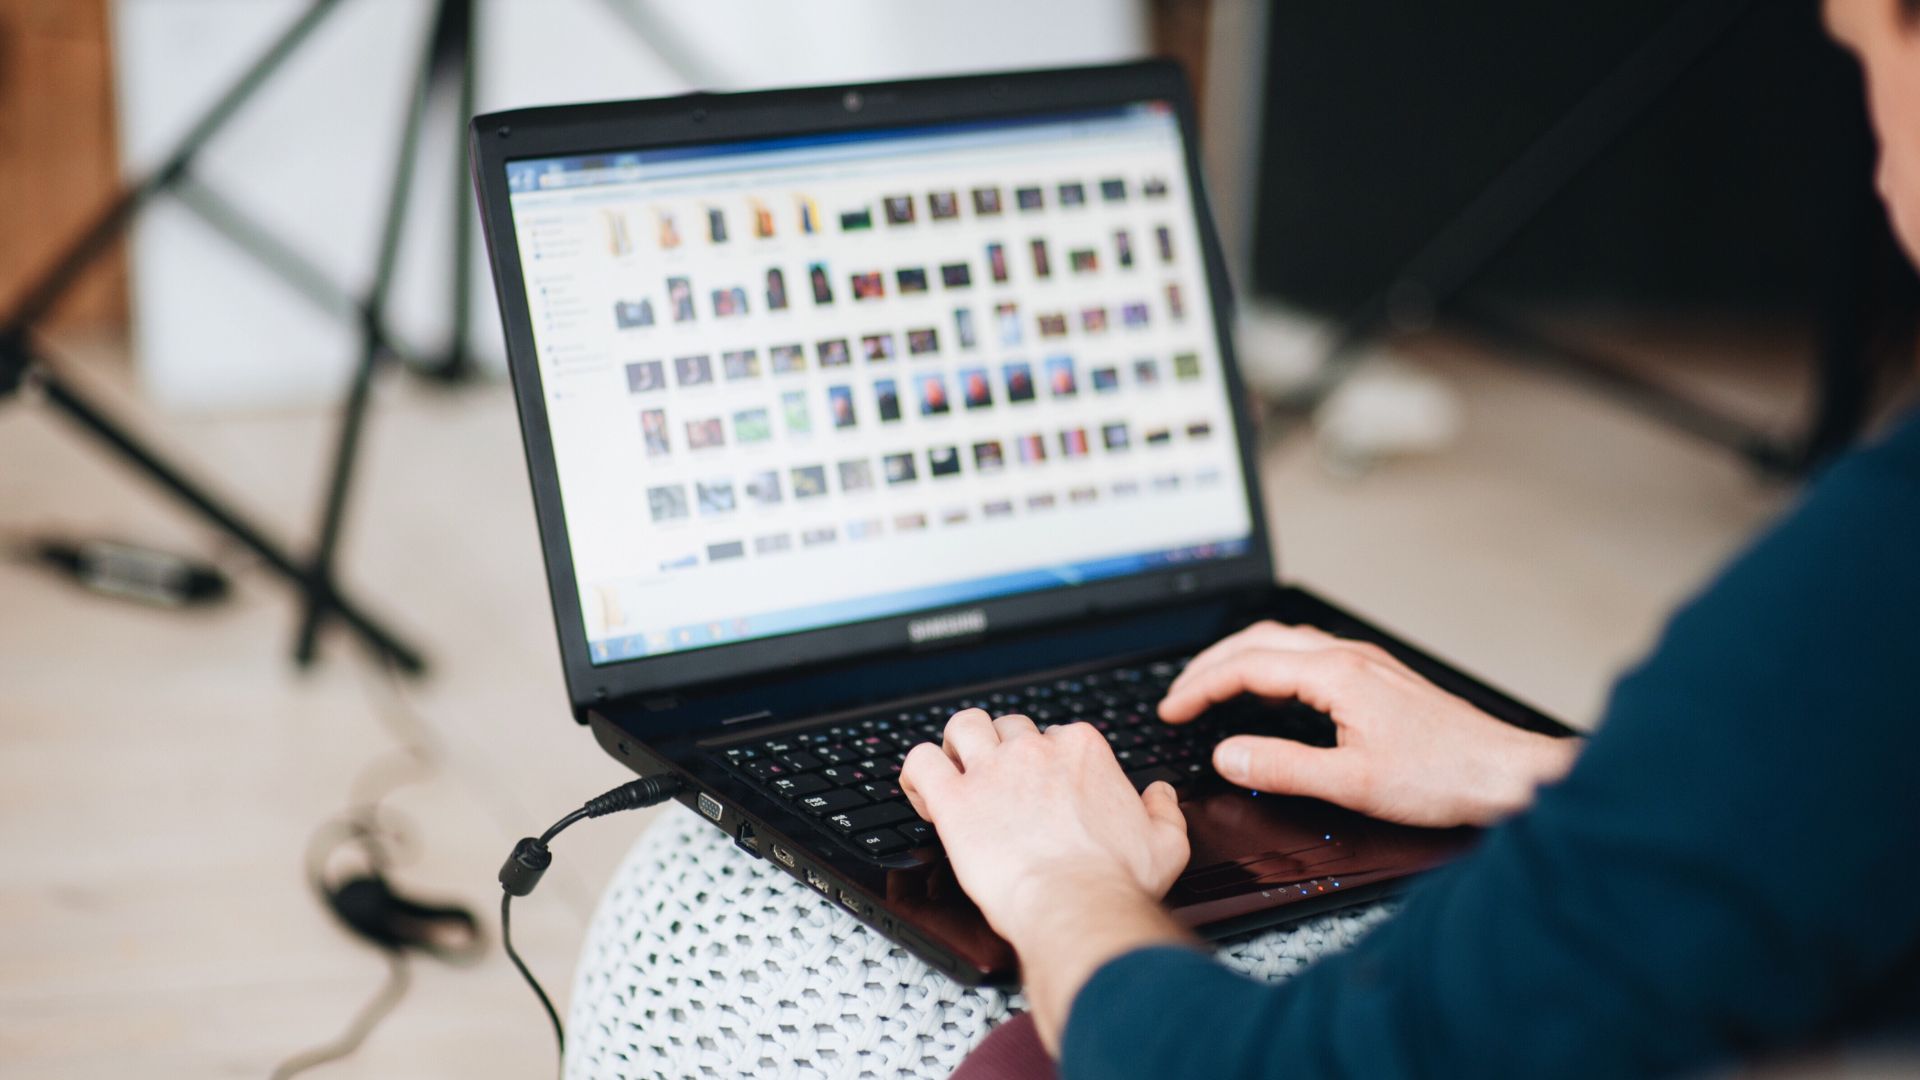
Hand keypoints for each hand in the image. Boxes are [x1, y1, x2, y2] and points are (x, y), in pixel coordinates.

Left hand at [900, 709, 1188, 942]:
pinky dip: (917, 772)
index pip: (1057, 735)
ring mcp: (992, 771)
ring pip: (963, 726)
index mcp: (1083, 751)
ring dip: (959, 744)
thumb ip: (1165, 810)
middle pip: (1009, 727)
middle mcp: (1035, 751)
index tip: (1044, 791)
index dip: (1047, 763)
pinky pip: (921, 762)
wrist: (1077, 906)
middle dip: (1003, 749)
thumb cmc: (1116, 880)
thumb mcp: (1166, 844)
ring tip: (958, 771)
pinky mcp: (955, 800)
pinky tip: (924, 793)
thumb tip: (1160, 793)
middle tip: (1000, 783)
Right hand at [1159, 622, 1579, 827]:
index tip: (1172, 709)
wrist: (1505, 773)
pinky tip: (1270, 693)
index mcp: (1336, 674)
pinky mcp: (1377, 679)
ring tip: (1211, 689)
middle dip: (1210, 665)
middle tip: (1180, 695)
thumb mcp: (1351, 783)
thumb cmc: (1443, 776)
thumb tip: (1226, 756)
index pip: (1246, 666)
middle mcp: (1349, 658)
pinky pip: (1307, 657)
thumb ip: (1281, 768)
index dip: (1200, 687)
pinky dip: (1270, 668)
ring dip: (1240, 661)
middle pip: (1259, 641)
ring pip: (1284, 644)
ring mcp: (1365, 665)